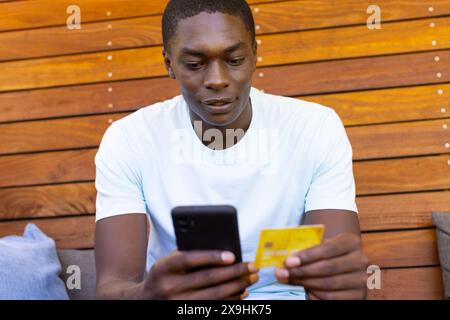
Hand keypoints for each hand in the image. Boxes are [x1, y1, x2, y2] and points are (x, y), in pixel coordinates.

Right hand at [141, 250, 258, 299]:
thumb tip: (222, 250)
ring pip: (214, 296)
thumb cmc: (163, 275)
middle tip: (252, 266)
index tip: (232, 255)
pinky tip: (242, 292)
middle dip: (234, 272)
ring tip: (252, 277)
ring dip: (237, 286)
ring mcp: (177, 304)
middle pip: (207, 279)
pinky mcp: (186, 314)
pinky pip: (213, 308)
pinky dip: (230, 300)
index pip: (189, 260)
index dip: (211, 257)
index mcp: (163, 268)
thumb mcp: (168, 262)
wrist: (144, 301)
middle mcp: (169, 287)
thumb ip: (187, 255)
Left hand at [275, 233, 369, 299]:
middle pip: (326, 268)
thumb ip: (307, 250)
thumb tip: (285, 263)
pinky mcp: (359, 295)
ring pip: (328, 284)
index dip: (306, 256)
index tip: (288, 261)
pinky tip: (306, 291)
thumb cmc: (328, 251)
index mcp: (351, 242)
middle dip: (301, 272)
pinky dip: (316, 295)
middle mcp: (360, 260)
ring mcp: (361, 279)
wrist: (347, 261)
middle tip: (283, 274)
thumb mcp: (322, 244)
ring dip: (305, 284)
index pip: (326, 250)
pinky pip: (333, 297)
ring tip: (290, 281)